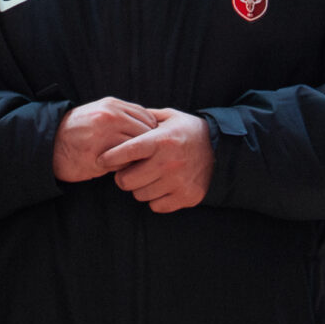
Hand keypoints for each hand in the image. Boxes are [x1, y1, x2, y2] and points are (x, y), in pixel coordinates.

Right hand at [52, 97, 156, 182]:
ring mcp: (104, 135)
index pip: (148, 117)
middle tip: (146, 158)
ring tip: (132, 164)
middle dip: (148, 147)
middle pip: (147, 133)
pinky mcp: (98, 155)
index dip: (151, 133)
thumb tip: (153, 128)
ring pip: (137, 148)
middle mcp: (110, 116)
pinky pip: (124, 163)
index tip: (149, 144)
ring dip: (137, 158)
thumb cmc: (77, 132)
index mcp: (112, 105)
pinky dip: (126, 167)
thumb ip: (123, 116)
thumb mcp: (99, 113)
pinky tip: (119, 169)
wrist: (48, 145)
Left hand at [100, 109, 214, 212]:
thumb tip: (119, 118)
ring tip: (149, 177)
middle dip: (123, 177)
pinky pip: (156, 206)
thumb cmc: (188, 131)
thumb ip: (144, 118)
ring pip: (140, 195)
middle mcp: (169, 162)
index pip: (126, 152)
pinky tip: (162, 186)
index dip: (110, 158)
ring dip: (140, 188)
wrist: (222, 148)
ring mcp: (178, 181)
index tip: (102, 160)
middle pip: (127, 181)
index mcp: (161, 140)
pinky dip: (156, 199)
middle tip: (128, 172)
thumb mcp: (168, 117)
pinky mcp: (187, 196)